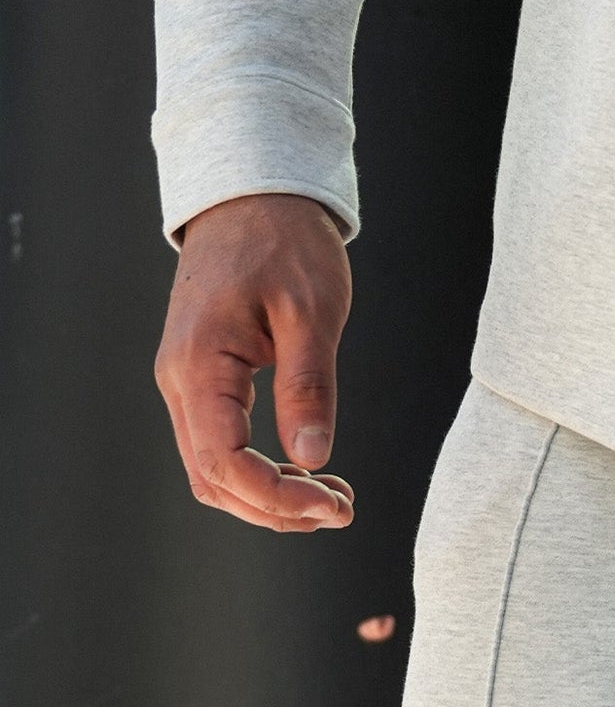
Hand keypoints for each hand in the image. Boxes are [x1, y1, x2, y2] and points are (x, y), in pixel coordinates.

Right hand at [154, 193, 354, 532]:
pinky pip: (222, 446)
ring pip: (214, 472)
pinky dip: (263, 472)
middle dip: (277, 509)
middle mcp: (179, 380)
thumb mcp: (311, 312)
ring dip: (270, 497)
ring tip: (334, 496)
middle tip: (342, 509)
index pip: (225, 463)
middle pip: (214, 481)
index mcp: (200, 364)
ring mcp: (186, 383)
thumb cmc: (285, 243)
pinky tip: (310, 471)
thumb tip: (313, 459)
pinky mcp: (202, 381)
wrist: (253, 197)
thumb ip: (309, 387)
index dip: (276, 498)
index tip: (331, 505)